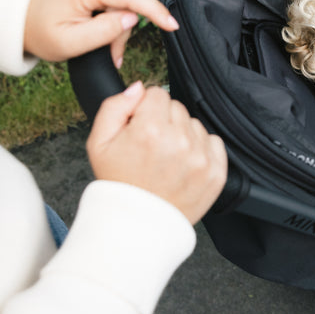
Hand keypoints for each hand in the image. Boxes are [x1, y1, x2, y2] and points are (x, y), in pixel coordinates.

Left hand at [23, 0, 178, 67]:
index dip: (154, 10)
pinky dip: (112, 16)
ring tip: (102, 44)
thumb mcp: (71, 43)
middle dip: (124, 29)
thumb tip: (132, 18)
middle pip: (127, 0)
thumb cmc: (40, 33)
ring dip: (118, 25)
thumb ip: (105, 31)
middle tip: (112, 54)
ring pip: (123, 0)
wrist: (19, 22)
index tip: (171, 24)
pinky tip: (99, 28)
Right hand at [86, 83, 227, 223]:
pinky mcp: (216, 172)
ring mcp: (201, 157)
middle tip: (151, 147)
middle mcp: (179, 141)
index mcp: (149, 130)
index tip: (140, 126)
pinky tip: (183, 165)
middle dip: (164, 121)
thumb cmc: (118, 184)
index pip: (157, 93)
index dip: (145, 109)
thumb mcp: (98, 143)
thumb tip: (138, 88)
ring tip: (167, 159)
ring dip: (182, 136)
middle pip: (177, 108)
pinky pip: (214, 142)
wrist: (138, 224)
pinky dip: (201, 150)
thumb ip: (114, 106)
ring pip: (194, 125)